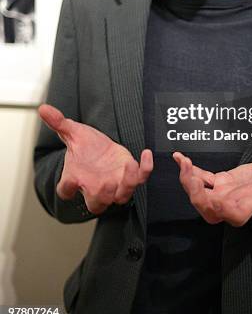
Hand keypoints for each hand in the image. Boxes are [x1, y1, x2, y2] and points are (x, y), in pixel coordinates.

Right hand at [38, 104, 152, 214]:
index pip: (66, 191)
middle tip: (104, 183)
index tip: (70, 181)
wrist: (100, 150)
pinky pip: (141, 178)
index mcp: (76, 178)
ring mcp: (115, 184)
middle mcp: (95, 187)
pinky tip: (146, 153)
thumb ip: (59, 122)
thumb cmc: (85, 147)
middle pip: (97, 204)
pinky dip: (146, 168)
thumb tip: (43, 108)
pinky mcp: (131, 175)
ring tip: (128, 166)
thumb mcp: (72, 132)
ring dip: (126, 185)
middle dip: (102, 196)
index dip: (67, 189)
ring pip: (121, 196)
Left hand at [173, 125, 251, 226]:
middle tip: (189, 171)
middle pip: (210, 210)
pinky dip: (189, 173)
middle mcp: (235, 202)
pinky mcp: (218, 186)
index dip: (219, 208)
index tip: (212, 192)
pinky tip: (181, 158)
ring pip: (201, 199)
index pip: (234, 213)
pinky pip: (200, 183)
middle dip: (196, 194)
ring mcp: (224, 195)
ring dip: (189, 183)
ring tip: (184, 162)